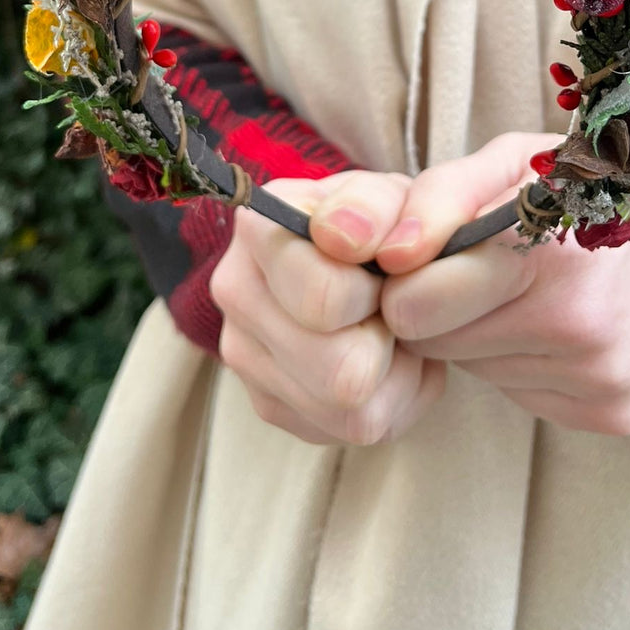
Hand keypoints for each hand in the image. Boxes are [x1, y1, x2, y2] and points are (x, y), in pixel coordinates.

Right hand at [210, 170, 446, 444]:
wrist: (369, 250)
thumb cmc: (384, 222)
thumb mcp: (392, 195)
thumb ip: (373, 206)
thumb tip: (345, 238)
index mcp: (258, 227)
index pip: (325, 300)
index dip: (378, 294)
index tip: (384, 270)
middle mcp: (236, 291)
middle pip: (340, 375)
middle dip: (388, 345)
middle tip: (393, 311)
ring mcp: (244, 355)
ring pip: (349, 415)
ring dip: (393, 378)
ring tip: (391, 334)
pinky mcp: (268, 403)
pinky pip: (347, 434)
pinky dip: (385, 403)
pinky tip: (382, 360)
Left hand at [375, 132, 629, 434]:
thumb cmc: (596, 193)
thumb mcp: (522, 159)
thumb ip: (443, 194)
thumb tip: (389, 254)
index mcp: (549, 248)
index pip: (417, 303)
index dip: (407, 278)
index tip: (422, 256)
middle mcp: (577, 322)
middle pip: (437, 341)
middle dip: (438, 305)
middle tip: (476, 269)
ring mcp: (598, 377)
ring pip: (474, 369)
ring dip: (481, 330)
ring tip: (526, 290)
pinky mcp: (611, 414)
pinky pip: (518, 394)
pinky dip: (520, 359)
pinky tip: (556, 324)